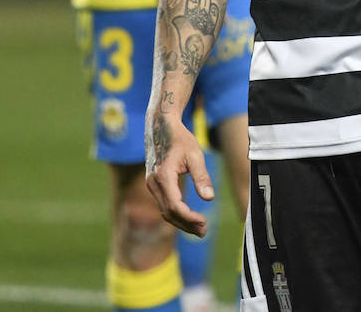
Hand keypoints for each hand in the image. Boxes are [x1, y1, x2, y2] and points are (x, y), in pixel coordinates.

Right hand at [145, 113, 213, 236]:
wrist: (162, 128)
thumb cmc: (180, 140)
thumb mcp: (195, 155)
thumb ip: (201, 177)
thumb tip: (209, 198)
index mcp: (163, 176)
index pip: (175, 205)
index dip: (189, 217)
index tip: (204, 222)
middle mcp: (154, 183)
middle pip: (168, 212)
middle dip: (186, 224)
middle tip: (204, 231)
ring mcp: (151, 185)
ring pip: (165, 211)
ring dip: (181, 222)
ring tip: (199, 229)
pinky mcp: (154, 185)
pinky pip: (164, 205)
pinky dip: (176, 214)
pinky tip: (189, 219)